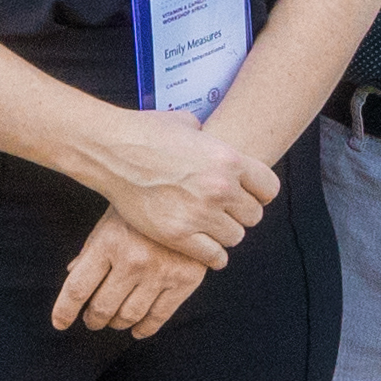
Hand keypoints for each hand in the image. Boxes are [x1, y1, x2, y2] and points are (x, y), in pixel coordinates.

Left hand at [52, 219, 206, 337]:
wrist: (191, 195)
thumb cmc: (142, 209)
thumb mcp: (110, 222)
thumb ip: (91, 250)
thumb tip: (72, 275)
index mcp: (109, 242)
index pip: (78, 288)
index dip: (64, 311)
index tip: (60, 323)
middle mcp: (134, 259)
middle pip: (103, 308)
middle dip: (93, 319)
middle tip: (92, 320)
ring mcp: (161, 271)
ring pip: (129, 316)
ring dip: (117, 323)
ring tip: (114, 320)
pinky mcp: (186, 279)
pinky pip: (159, 317)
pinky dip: (144, 329)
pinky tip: (137, 328)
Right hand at [61, 103, 276, 264]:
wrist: (111, 150)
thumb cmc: (146, 131)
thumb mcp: (189, 124)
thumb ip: (210, 139)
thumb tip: (213, 140)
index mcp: (230, 158)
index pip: (269, 189)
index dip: (258, 193)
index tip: (246, 195)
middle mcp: (221, 187)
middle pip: (253, 216)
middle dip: (239, 214)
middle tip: (221, 211)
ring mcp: (200, 213)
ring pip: (235, 237)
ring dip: (223, 233)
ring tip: (208, 226)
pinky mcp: (178, 234)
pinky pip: (214, 257)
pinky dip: (211, 255)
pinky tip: (202, 247)